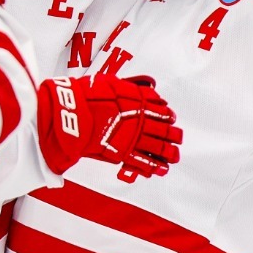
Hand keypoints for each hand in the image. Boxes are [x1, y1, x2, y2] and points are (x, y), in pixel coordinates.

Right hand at [37, 74, 181, 180]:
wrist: (74, 111)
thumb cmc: (87, 95)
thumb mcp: (112, 82)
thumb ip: (130, 86)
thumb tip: (144, 86)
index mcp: (139, 102)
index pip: (160, 109)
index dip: (167, 115)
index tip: (171, 118)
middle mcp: (140, 120)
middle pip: (164, 130)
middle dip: (174, 135)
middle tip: (178, 137)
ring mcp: (133, 137)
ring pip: (158, 147)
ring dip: (169, 152)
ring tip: (174, 156)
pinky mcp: (123, 152)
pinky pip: (143, 162)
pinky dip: (154, 166)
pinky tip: (161, 169)